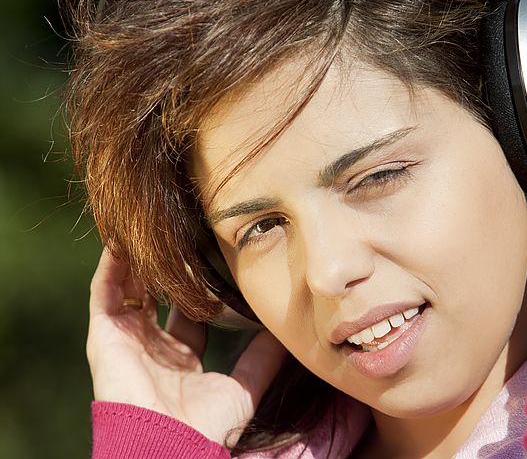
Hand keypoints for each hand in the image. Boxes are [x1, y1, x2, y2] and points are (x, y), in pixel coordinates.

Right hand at [87, 248, 285, 444]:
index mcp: (181, 359)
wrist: (170, 444)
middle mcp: (152, 346)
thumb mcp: (244, 387)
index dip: (199, 287)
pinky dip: (112, 266)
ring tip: (153, 225)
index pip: (188, 313)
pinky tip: (122, 240)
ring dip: (139, 259)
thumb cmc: (205, 426)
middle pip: (156, 296)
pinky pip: (104, 293)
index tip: (213, 258)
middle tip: (183, 232)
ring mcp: (127, 339)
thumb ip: (263, 359)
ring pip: (129, 288)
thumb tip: (286, 330)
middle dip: (168, 266)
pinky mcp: (106, 335)